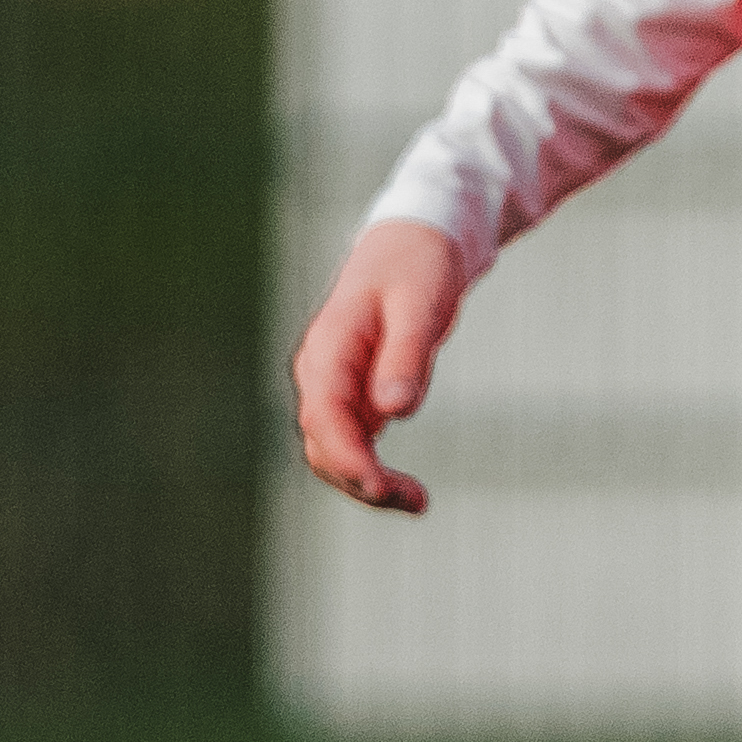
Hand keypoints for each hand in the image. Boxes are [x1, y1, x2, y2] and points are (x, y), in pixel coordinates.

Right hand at [289, 220, 467, 512]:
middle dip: (361, 481)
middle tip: (416, 503)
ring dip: (367, 482)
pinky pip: (353, 441)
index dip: (350, 459)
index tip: (383, 489)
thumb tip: (394, 412)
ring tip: (418, 502)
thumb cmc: (419, 265)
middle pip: (324, 444)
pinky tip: (407, 489)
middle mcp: (321, 370)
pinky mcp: (352, 393)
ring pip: (335, 449)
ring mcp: (333, 384)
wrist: (418, 239)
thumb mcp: (420, 305)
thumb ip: (406, 356)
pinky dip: (373, 468)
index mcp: (329, 347)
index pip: (325, 417)